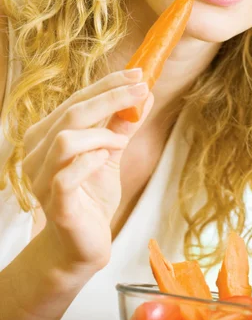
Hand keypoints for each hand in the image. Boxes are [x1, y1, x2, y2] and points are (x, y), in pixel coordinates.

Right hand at [22, 68, 153, 271]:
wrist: (81, 245)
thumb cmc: (91, 196)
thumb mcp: (110, 154)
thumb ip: (122, 126)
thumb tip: (145, 95)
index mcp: (47, 136)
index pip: (75, 101)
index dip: (106, 84)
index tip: (138, 74)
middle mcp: (38, 154)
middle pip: (71, 114)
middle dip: (110, 97)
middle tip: (141, 89)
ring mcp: (41, 179)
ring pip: (65, 140)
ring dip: (101, 134)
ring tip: (120, 143)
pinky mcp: (55, 204)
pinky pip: (67, 175)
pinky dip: (91, 160)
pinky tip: (105, 159)